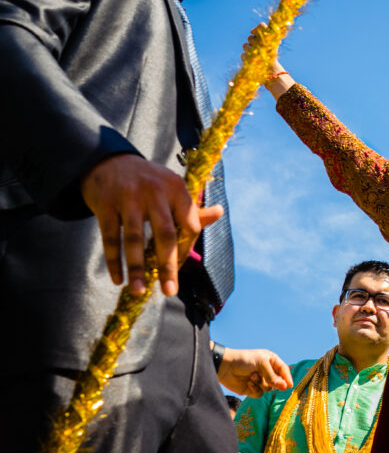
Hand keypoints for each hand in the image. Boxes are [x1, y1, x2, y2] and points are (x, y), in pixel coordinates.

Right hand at [81, 154, 222, 295]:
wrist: (108, 161)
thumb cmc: (148, 181)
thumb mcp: (172, 188)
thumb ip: (192, 208)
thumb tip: (220, 213)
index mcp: (176, 188)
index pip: (190, 224)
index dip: (186, 249)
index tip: (179, 268)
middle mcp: (154, 192)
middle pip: (165, 234)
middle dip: (168, 266)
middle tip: (170, 291)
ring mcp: (128, 198)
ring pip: (134, 239)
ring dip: (137, 268)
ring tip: (139, 291)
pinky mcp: (105, 204)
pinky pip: (110, 238)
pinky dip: (114, 261)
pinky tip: (118, 279)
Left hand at [218, 347, 292, 396]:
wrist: (225, 367)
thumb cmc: (244, 360)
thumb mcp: (261, 363)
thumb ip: (273, 375)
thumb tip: (284, 386)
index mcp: (271, 361)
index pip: (283, 370)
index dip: (287, 377)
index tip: (290, 386)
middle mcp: (266, 371)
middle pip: (278, 381)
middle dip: (274, 382)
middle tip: (273, 383)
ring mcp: (259, 380)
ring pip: (268, 389)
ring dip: (261, 383)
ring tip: (252, 376)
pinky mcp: (252, 389)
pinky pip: (259, 394)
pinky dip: (255, 389)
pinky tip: (248, 383)